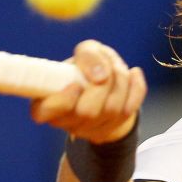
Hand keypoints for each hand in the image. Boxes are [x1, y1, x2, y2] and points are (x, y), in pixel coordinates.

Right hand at [30, 40, 146, 142]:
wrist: (106, 82)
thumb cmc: (87, 66)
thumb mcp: (85, 51)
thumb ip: (88, 55)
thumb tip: (100, 75)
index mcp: (46, 103)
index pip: (45, 112)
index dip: (62, 100)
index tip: (75, 84)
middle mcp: (66, 121)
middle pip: (87, 112)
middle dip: (102, 85)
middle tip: (104, 70)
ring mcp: (90, 129)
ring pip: (112, 110)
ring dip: (120, 81)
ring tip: (118, 67)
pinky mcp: (113, 128)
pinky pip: (130, 110)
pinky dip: (136, 88)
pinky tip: (134, 73)